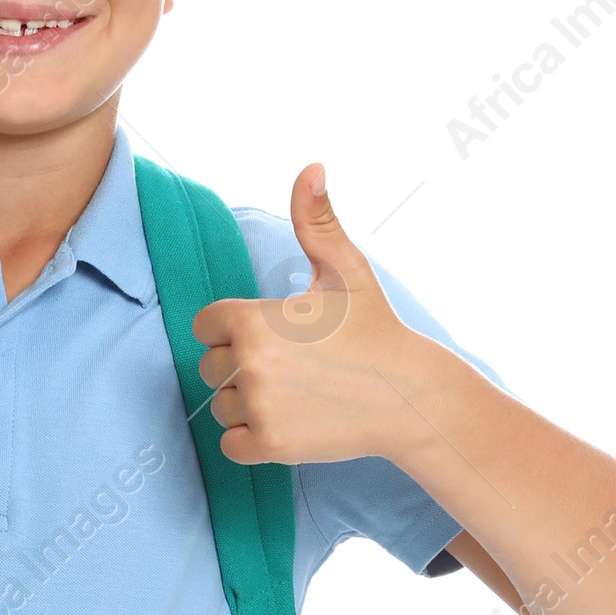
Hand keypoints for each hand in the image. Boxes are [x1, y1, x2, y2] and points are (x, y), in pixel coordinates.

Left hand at [191, 163, 424, 466]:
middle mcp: (248, 364)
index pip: (205, 326)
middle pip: (210, 367)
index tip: (275, 334)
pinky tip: (290, 421)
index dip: (235, 329)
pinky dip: (252, 438)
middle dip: (241, 366)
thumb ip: (315, 221)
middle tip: (293, 365)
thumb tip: (311, 168)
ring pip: (222, 406)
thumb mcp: (345, 271)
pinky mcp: (269, 446)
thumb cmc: (374, 329)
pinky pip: (231, 444)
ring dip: (248, 403)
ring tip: (297, 392)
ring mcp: (258, 408)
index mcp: (251, 319)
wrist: (410, 397)